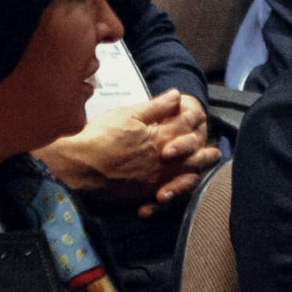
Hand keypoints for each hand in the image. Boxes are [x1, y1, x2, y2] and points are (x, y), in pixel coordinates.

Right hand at [37, 89, 217, 214]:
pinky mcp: (142, 193)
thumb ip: (155, 107)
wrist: (77, 166)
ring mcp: (153, 180)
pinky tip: (176, 191)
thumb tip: (176, 95)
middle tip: (215, 152)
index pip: (185, 127)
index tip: (199, 115)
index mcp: (159, 139)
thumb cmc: (99, 138)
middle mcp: (161, 162)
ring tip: (202, 171)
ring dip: (195, 173)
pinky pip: (166, 196)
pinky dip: (174, 193)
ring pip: (183, 177)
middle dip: (204, 153)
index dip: (194, 119)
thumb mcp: (128, 114)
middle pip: (191, 156)